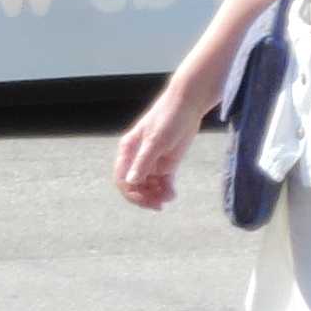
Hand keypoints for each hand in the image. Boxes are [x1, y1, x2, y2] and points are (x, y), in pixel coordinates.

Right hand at [110, 89, 198, 210]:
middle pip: (135, 186)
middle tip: (158, 205)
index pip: (122, 179)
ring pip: (149, 187)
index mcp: (128, 151)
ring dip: (156, 195)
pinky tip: (172, 195)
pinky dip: (165, 190)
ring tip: (168, 198)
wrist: (188, 105)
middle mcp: (137, 158)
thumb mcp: (156, 141)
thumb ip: (144, 161)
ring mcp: (152, 161)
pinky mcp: (167, 163)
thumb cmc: (168, 118)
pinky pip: (163, 182)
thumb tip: (131, 182)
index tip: (144, 200)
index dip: (130, 193)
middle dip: (144, 197)